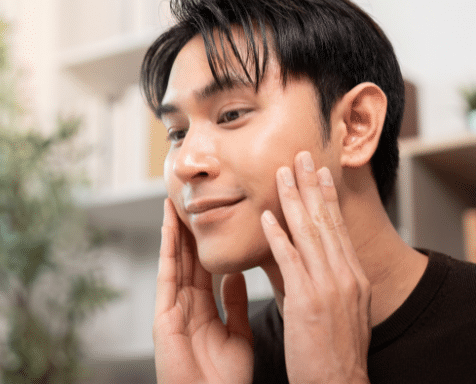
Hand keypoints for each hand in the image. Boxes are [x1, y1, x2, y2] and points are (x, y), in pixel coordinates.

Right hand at [154, 198, 253, 383]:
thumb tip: (236, 274)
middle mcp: (185, 306)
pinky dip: (168, 249)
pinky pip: (167, 275)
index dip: (206, 244)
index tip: (210, 218)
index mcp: (204, 311)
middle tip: (190, 200)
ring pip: (175, 261)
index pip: (205, 269)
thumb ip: (237, 304)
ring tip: (174, 203)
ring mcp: (172, 309)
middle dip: (188, 231)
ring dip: (174, 232)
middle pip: (187, 260)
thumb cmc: (225, 380)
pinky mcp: (163, 315)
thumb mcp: (238, 335)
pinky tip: (169, 227)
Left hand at [260, 151, 370, 382]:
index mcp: (354, 277)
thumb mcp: (346, 309)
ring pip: (309, 233)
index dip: (328, 197)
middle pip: (326, 221)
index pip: (338, 228)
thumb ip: (335, 281)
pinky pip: (290, 260)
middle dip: (312, 186)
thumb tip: (322, 260)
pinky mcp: (307, 300)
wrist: (339, 382)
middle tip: (301, 156)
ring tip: (282, 174)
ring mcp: (327, 287)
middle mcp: (345, 276)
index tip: (320, 172)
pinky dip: (278, 235)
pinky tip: (267, 216)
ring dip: (294, 200)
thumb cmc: (336, 351)